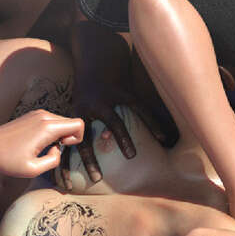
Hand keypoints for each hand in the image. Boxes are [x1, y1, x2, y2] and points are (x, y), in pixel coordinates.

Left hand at [0, 110, 83, 178]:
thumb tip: (57, 149)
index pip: (78, 125)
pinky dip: (50, 131)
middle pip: (71, 122)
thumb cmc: (8, 163)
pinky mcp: (30, 115)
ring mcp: (36, 114)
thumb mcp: (34, 170)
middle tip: (52, 150)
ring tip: (43, 147)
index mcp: (46, 127)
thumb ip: (53, 161)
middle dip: (69, 136)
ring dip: (59, 134)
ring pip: (61, 121)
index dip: (78, 138)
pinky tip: (37, 142)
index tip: (65, 147)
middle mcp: (43, 116)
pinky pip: (50, 121)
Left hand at [63, 23, 169, 188]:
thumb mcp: (81, 102)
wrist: (96, 53)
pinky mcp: (123, 90)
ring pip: (114, 122)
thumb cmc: (90, 84)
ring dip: (123, 140)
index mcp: (76, 112)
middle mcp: (88, 106)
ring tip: (131, 156)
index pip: (72, 142)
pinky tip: (162, 136)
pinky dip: (151, 123)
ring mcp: (105, 97)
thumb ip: (88, 123)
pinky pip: (138, 109)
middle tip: (97, 178)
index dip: (72, 162)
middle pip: (87, 137)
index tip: (76, 181)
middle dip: (91, 159)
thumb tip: (101, 141)